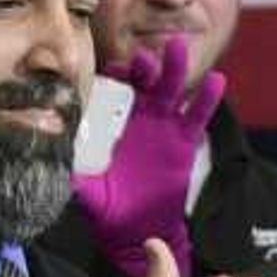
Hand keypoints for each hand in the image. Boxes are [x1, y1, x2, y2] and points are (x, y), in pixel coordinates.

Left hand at [75, 37, 223, 276]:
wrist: (136, 228)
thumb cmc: (108, 206)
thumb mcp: (88, 193)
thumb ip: (77, 180)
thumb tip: (59, 169)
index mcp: (112, 122)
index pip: (113, 91)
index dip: (115, 77)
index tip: (115, 70)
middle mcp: (138, 116)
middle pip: (143, 83)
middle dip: (144, 66)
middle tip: (144, 58)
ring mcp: (164, 125)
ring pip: (172, 90)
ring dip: (174, 68)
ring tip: (177, 48)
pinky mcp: (186, 140)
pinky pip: (198, 115)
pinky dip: (208, 97)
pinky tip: (216, 80)